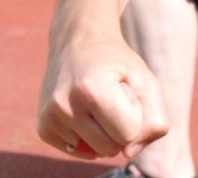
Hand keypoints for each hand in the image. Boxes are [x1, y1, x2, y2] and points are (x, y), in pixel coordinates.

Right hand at [37, 29, 167, 162]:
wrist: (77, 44)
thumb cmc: (118, 64)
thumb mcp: (146, 81)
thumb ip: (154, 119)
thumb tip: (130, 154)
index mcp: (92, 90)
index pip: (128, 134)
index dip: (137, 117)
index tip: (129, 95)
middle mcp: (65, 106)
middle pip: (111, 148)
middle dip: (121, 129)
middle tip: (115, 101)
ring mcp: (50, 119)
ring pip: (94, 153)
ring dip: (105, 133)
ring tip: (99, 104)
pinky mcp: (43, 128)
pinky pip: (77, 151)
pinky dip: (88, 138)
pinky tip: (85, 112)